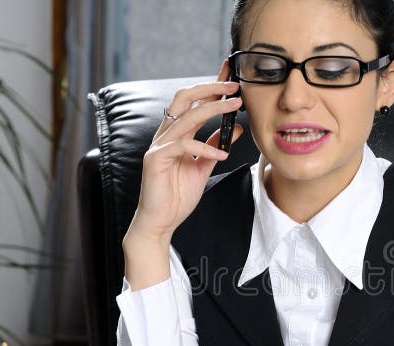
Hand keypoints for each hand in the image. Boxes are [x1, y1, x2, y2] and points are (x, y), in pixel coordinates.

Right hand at [128, 60, 244, 244]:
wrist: (160, 222)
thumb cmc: (177, 196)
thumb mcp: (204, 167)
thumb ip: (216, 146)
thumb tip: (238, 128)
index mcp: (177, 134)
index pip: (195, 102)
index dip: (212, 86)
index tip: (231, 75)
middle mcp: (166, 134)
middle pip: (185, 97)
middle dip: (210, 88)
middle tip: (234, 86)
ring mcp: (159, 145)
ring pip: (186, 117)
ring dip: (213, 109)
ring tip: (235, 107)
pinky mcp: (155, 159)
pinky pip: (183, 146)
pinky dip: (205, 148)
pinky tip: (222, 154)